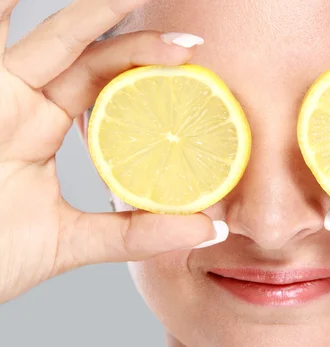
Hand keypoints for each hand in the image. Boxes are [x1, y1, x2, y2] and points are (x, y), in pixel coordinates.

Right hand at [0, 0, 215, 303]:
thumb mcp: (71, 241)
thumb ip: (135, 233)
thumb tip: (210, 230)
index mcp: (39, 127)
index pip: (99, 79)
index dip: (143, 62)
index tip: (193, 55)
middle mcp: (15, 103)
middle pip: (77, 49)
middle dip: (122, 26)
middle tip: (181, 32)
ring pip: (41, 36)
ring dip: (85, 12)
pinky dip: (4, 9)